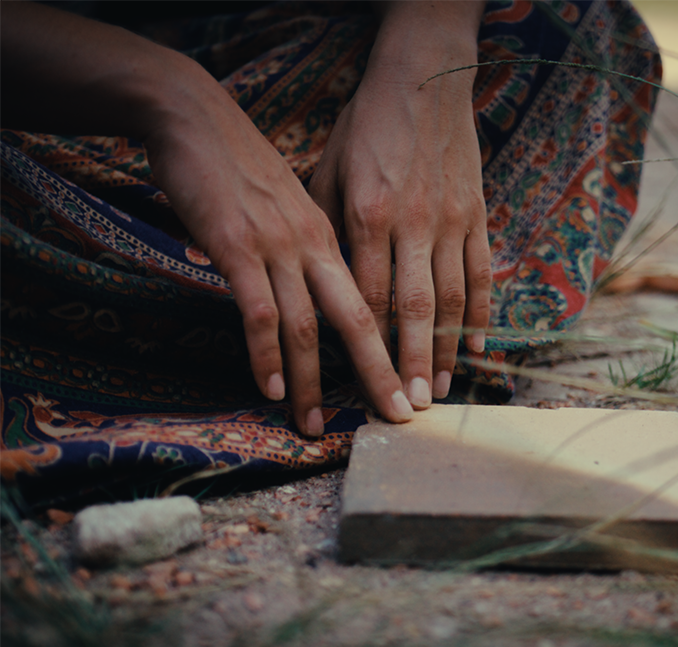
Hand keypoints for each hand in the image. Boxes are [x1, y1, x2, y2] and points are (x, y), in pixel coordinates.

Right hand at [143, 58, 414, 433]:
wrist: (195, 118)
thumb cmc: (240, 165)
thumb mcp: (291, 204)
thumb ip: (308, 246)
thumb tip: (316, 286)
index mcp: (333, 236)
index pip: (374, 300)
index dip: (395, 345)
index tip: (408, 383)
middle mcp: (315, 245)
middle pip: (359, 319)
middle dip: (380, 372)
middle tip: (398, 416)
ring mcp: (278, 246)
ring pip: (307, 325)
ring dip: (312, 381)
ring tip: (315, 424)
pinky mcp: (236, 248)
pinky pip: (259, 312)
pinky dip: (265, 355)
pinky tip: (269, 388)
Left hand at [308, 2, 490, 406]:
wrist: (424, 79)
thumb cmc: (368, 126)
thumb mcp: (330, 169)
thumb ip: (328, 227)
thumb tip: (320, 284)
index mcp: (369, 213)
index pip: (367, 295)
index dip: (367, 346)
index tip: (365, 384)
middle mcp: (413, 223)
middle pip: (413, 309)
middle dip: (411, 364)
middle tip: (411, 408)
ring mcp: (450, 220)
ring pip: (451, 297)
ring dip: (447, 349)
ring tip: (442, 389)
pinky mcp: (476, 214)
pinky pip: (482, 272)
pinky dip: (482, 313)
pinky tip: (478, 347)